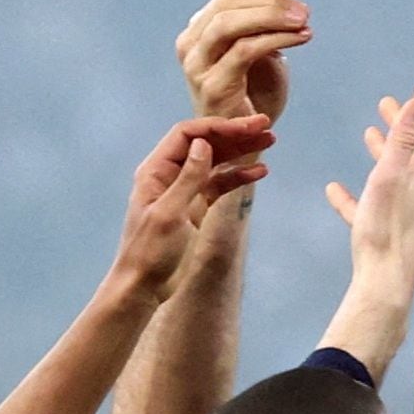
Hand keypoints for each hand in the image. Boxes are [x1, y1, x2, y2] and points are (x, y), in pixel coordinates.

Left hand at [114, 115, 274, 300]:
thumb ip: (188, 178)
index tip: (246, 126)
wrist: (143, 287)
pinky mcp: (196, 207)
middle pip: (205, 143)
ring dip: (241, 151)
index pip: (188, 134)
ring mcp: (184, 190)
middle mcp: (170, 174)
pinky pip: (220, 183)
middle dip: (234, 134)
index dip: (217, 127)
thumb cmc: (150, 251)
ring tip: (269, 141)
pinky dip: (239, 176)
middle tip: (265, 126)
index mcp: (156, 170)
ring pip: (216, 161)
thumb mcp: (169, 214)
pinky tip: (259, 172)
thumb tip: (204, 144)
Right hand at [176, 0, 311, 121]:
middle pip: (228, 3)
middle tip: (304, 13)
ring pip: (229, 24)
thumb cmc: (254, 91)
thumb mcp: (259, 49)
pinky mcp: (211, 86)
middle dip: (271, 4)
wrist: (245, 139)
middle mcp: (191, 44)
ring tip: (303, 23)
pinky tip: (300, 38)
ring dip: (272, 17)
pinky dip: (275, 39)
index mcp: (200, 29)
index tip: (299, 6)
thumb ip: (263, 25)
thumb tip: (288, 6)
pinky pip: (244, 51)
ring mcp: (197, 65)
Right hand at [327, 88, 413, 281]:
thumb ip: (404, 138)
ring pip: (395, 174)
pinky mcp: (389, 231)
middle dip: (404, 123)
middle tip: (387, 103)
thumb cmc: (386, 231)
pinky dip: (357, 193)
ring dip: (384, 151)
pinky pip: (372, 205)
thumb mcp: (391, 176)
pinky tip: (334, 190)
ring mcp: (407, 211)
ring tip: (368, 132)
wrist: (385, 285)